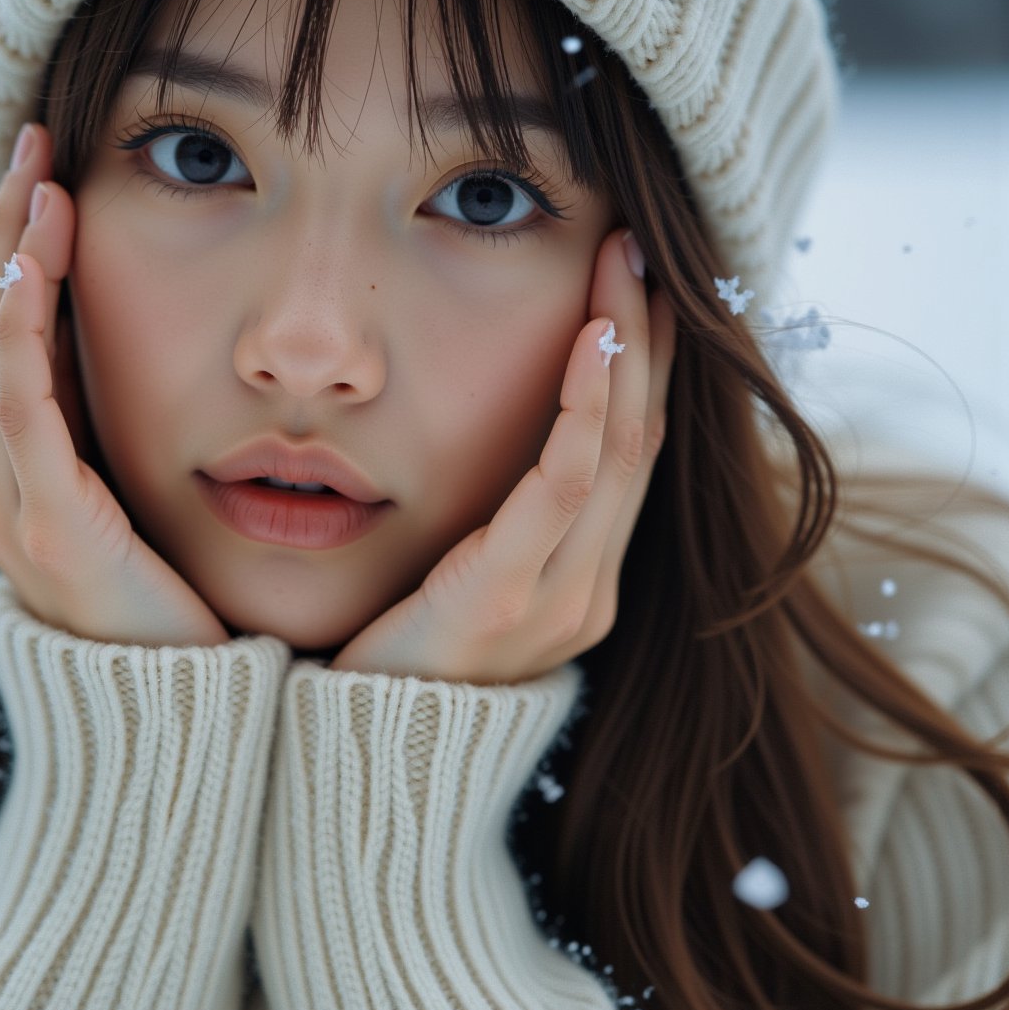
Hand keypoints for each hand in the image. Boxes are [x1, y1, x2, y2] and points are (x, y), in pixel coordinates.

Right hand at [0, 121, 229, 648]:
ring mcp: (18, 513)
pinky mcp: (52, 532)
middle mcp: (9, 494)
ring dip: (16, 262)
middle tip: (37, 148)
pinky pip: (22, 416)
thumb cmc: (186, 630)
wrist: (181, 734)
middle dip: (12, 237)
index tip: (56, 184)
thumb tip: (200, 383)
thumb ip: (153, 458)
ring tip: (40, 179)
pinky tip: (33, 268)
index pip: (15, 349)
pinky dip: (22, 337)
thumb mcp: (162, 525)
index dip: (27, 262)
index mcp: (36, 488)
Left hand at [329, 227, 675, 684]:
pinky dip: (582, 409)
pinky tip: (588, 343)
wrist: (360, 761)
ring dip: (625, 349)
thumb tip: (498, 444)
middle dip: (647, 338)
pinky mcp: (509, 599)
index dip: (646, 367)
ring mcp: (561, 601)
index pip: (634, 456)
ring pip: (621, 450)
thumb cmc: (396, 661)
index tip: (642, 288)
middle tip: (640, 249)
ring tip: (621, 268)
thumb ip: (494, 522)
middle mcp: (590, 592)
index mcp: (584, 586)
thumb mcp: (460, 582)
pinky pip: (566, 485)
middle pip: (643, 441)